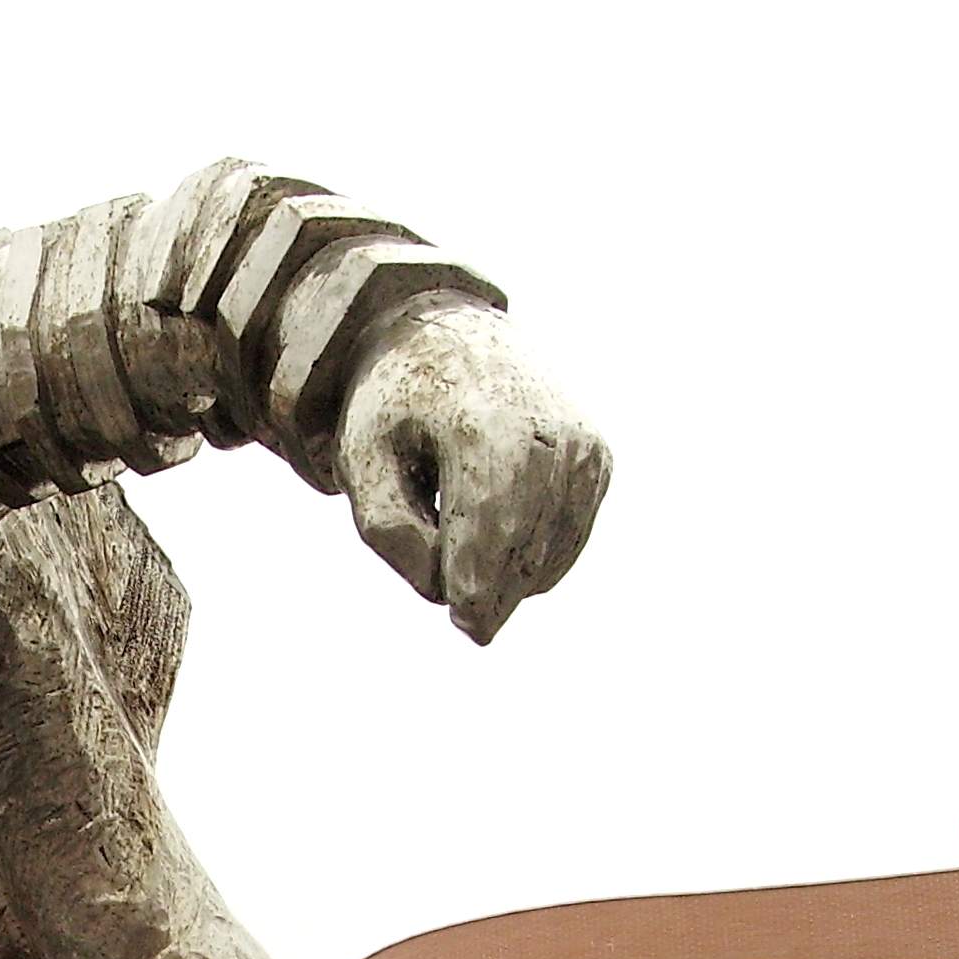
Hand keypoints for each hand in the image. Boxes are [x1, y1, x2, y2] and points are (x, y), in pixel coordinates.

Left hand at [335, 295, 609, 644]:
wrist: (456, 332)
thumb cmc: (397, 403)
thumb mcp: (360, 457)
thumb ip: (386, 529)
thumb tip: (442, 591)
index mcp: (485, 427)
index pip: (489, 531)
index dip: (475, 589)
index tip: (465, 626)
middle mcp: (547, 434)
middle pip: (524, 552)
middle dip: (488, 593)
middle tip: (465, 618)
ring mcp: (581, 447)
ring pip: (550, 554)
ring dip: (504, 572)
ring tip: (462, 521)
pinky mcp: (597, 460)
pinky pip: (567, 542)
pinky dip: (532, 555)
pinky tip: (497, 525)